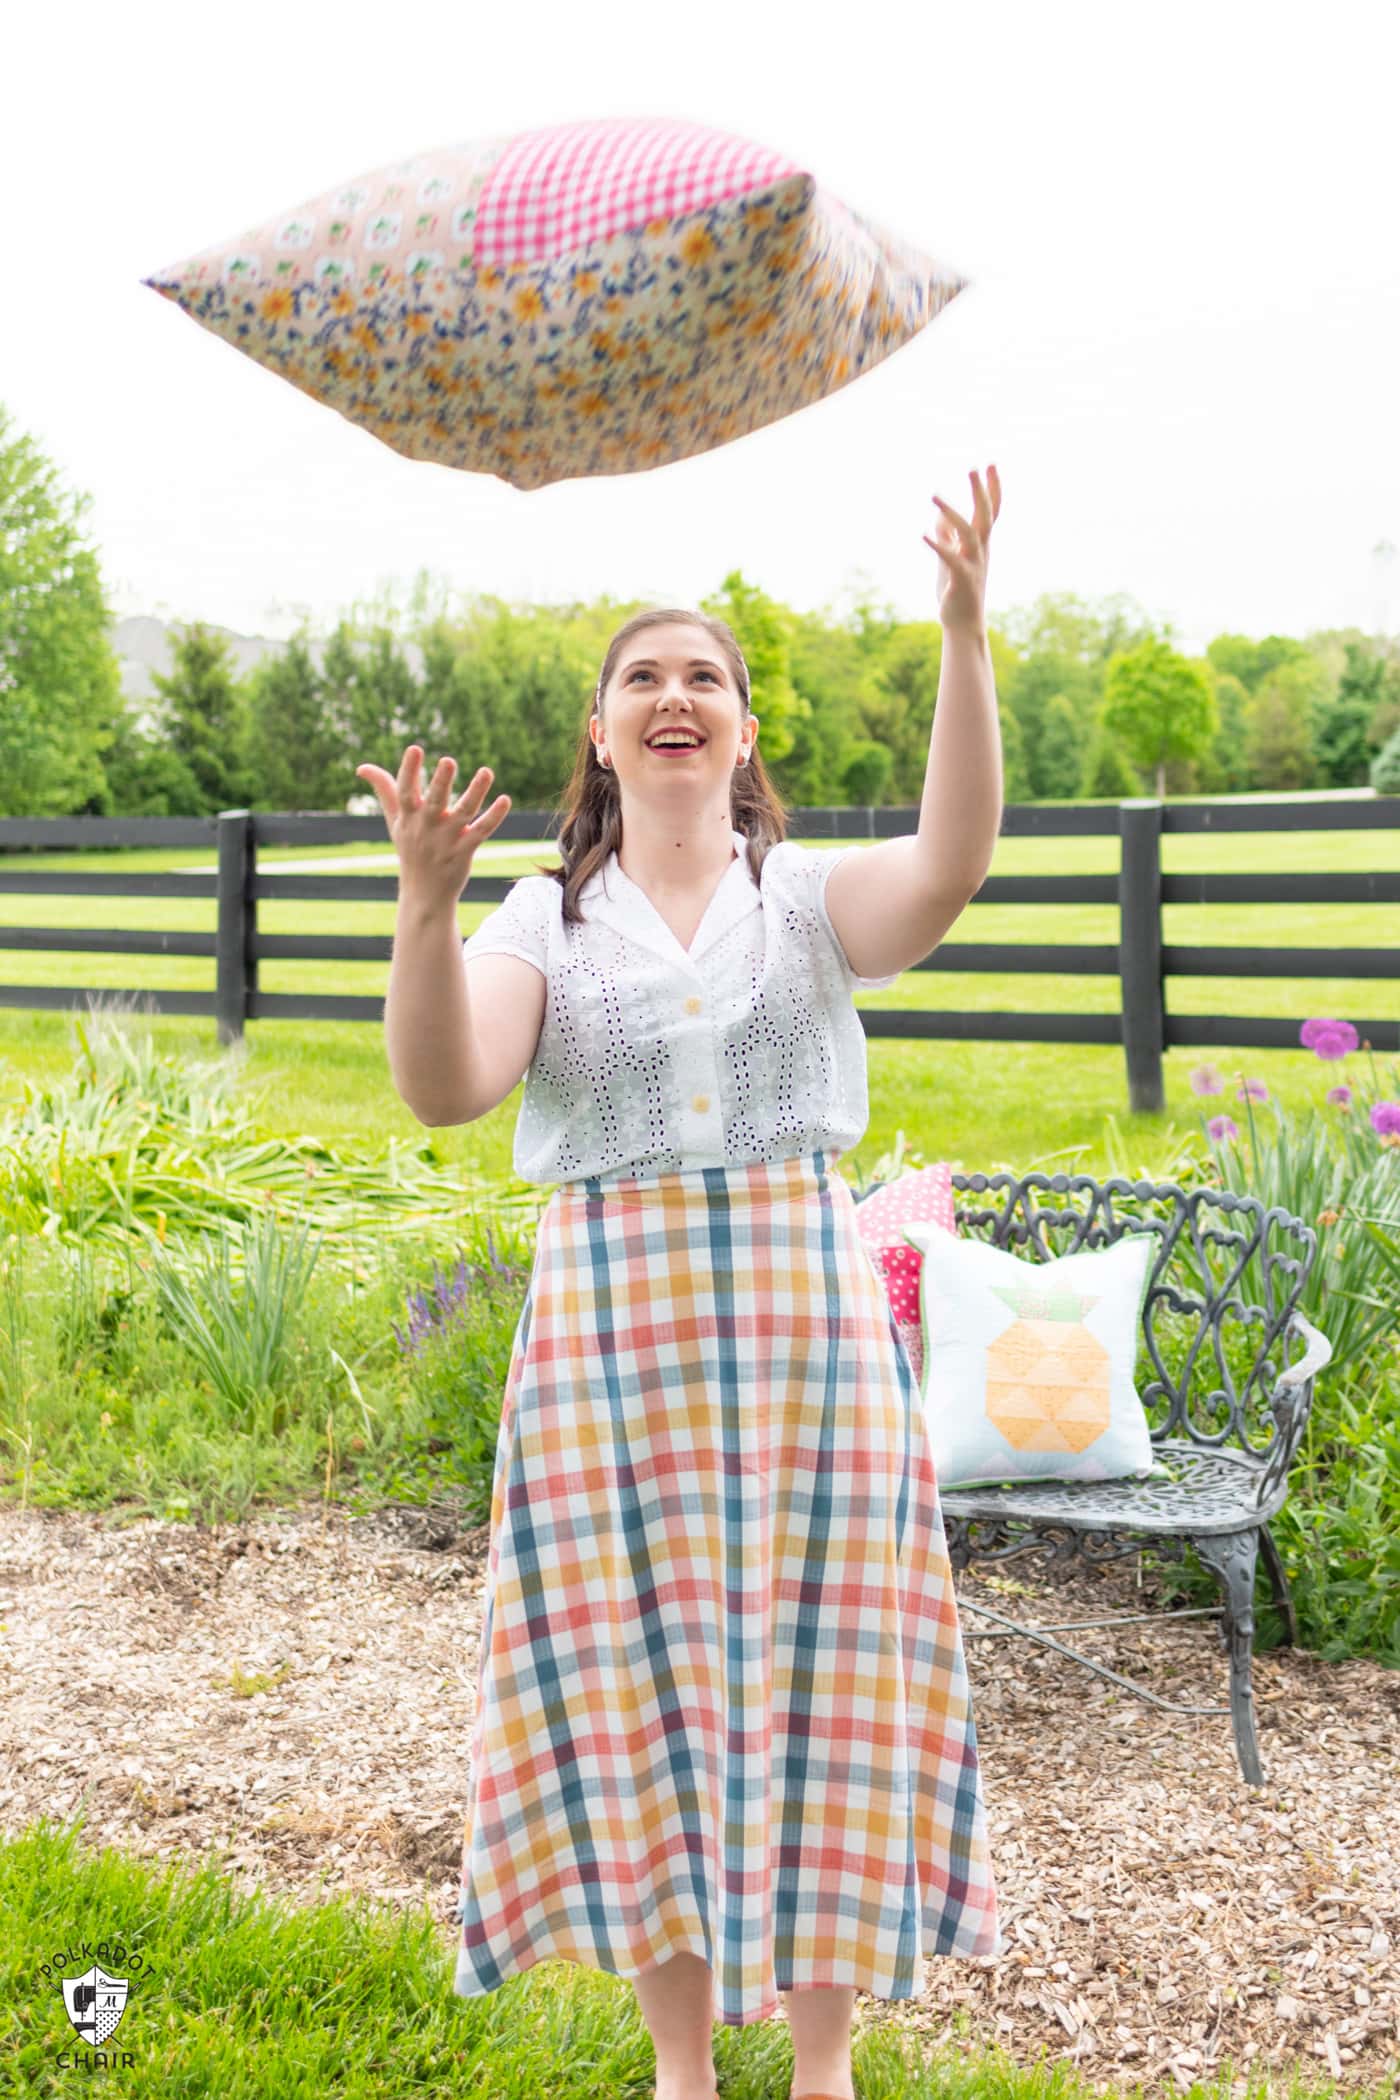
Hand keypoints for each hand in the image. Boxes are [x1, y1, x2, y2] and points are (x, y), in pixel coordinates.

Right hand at [355, 745, 510, 908]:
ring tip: (486, 771)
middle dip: (441, 781)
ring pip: (464, 812)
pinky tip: (505, 799)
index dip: (409, 770)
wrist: (423, 894)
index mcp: (409, 818)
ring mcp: (447, 840)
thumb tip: (361, 767)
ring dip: (476, 791)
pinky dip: (494, 816)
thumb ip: (384, 791)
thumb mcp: (395, 821)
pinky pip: (481, 831)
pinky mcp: (465, 851)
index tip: (415, 748)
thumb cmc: (410, 850)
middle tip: (448, 761)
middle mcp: (427, 827)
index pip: (405, 791)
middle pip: (435, 801)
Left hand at [924, 464, 1000, 634]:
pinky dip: (938, 545)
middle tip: (974, 468)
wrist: (963, 624)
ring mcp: (973, 564)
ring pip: (968, 533)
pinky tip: (923, 534)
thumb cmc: (957, 590)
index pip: (991, 511)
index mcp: (980, 544)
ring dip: (952, 513)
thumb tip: (940, 517)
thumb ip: (947, 537)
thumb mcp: (951, 559)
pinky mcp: (961, 579)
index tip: (990, 464)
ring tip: (933, 496)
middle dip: (981, 492)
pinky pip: (950, 559)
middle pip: (985, 516)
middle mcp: (981, 551)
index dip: (992, 488)